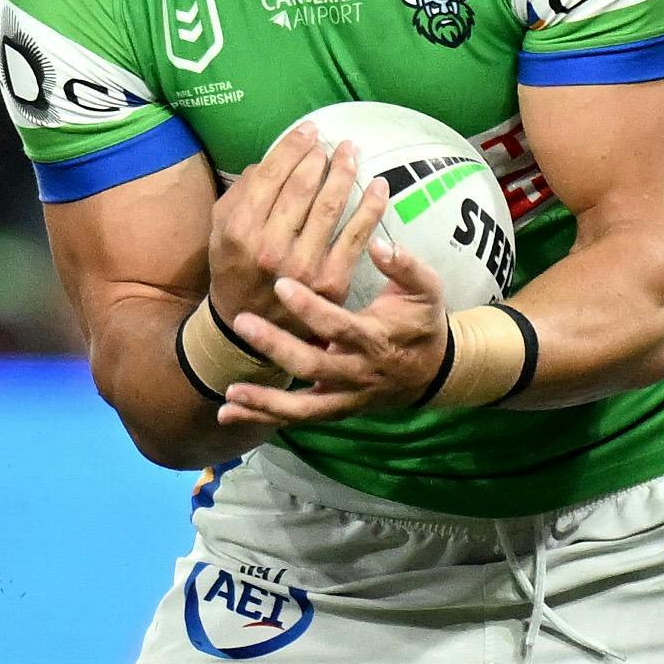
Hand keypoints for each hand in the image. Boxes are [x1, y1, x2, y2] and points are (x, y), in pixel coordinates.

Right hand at [206, 120, 391, 341]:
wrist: (250, 325)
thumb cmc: (236, 268)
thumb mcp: (221, 229)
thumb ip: (242, 192)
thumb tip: (275, 159)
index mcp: (241, 230)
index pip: (271, 175)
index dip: (293, 145)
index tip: (309, 130)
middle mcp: (270, 247)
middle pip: (303, 186)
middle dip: (321, 156)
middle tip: (334, 142)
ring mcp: (304, 266)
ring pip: (331, 206)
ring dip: (346, 173)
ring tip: (352, 153)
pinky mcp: (332, 281)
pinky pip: (357, 236)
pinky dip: (372, 207)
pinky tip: (379, 186)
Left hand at [219, 244, 450, 425]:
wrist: (434, 371)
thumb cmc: (423, 322)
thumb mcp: (426, 289)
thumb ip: (405, 265)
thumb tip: (378, 244)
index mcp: (377, 340)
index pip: (339, 326)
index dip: (310, 308)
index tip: (281, 285)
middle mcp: (358, 374)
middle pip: (313, 366)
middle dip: (276, 348)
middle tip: (242, 323)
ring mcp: (345, 397)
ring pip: (303, 408)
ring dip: (265, 402)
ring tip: (229, 393)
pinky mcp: (334, 410)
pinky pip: (297, 418)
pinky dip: (263, 416)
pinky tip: (229, 412)